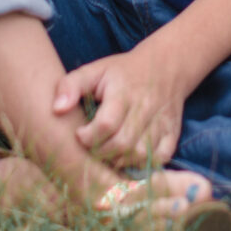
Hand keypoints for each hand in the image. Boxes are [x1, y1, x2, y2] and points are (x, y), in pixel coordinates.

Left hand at [54, 47, 186, 168]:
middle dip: (101, 153)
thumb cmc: (122, 72)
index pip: (106, 124)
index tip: (80, 134)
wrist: (166, 66)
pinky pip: (160, 158)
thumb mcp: (94, 70)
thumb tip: (57, 109)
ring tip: (108, 153)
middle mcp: (146, 107)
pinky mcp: (173, 132)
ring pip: (140, 154)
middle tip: (92, 148)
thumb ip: (70, 86)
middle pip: (123, 144)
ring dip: (120, 161)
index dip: (88, 136)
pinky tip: (128, 157)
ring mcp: (162, 121)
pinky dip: (142, 164)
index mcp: (123, 92)